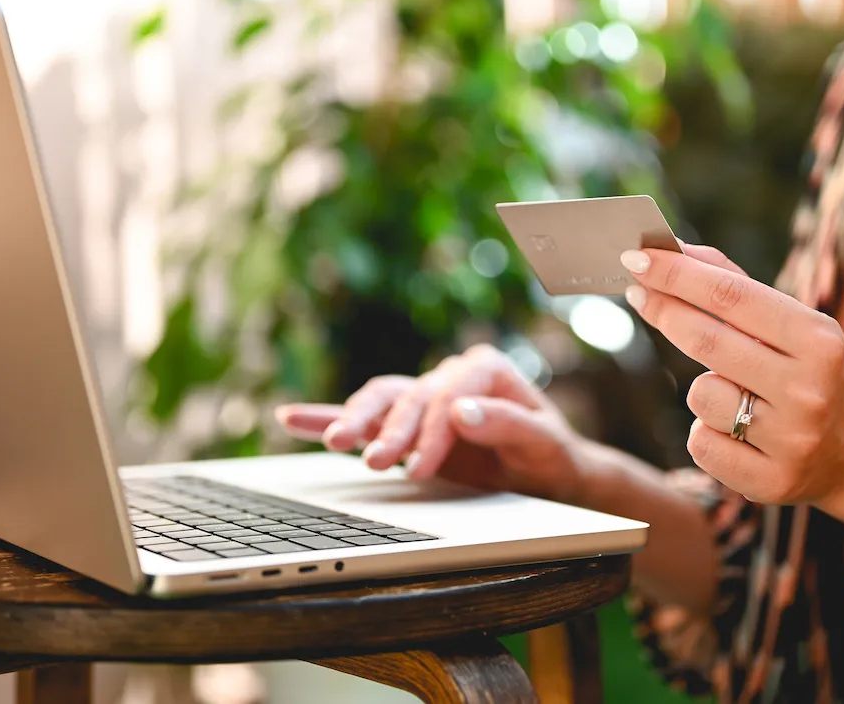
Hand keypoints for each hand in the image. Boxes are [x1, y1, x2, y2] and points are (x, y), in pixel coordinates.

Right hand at [275, 344, 596, 503]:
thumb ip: (508, 423)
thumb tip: (461, 410)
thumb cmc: (551, 456)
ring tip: (335, 442)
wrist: (551, 475)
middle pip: (408, 396)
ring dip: (355, 421)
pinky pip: (365, 418)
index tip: (423, 465)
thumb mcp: (544, 443)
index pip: (447, 395)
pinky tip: (292, 418)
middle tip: (373, 460)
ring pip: (381, 401)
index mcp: (484, 368)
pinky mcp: (407, 425)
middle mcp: (449, 376)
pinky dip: (327, 417)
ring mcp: (425, 398)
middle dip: (389, 429)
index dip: (432, 431)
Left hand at [619, 245, 843, 507]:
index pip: (732, 296)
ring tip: (737, 395)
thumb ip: (735, 285)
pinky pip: (701, 444)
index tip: (638, 257)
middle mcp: (808, 390)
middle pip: (708, 342)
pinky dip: (706, 433)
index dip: (678, 275)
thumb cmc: (809, 370)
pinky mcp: (771, 482)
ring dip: (701, 388)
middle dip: (665, 311)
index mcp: (819, 340)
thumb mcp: (794, 323)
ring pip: (700, 397)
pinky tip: (738, 433)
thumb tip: (674, 250)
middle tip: (638, 293)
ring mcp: (791, 440)